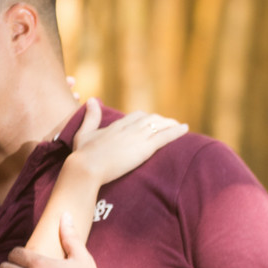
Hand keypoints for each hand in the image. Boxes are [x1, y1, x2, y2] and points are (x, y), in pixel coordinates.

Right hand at [68, 97, 186, 184]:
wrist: (86, 167)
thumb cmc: (82, 155)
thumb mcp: (84, 133)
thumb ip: (90, 117)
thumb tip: (92, 99)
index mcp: (116, 126)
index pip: (135, 117)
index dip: (144, 119)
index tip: (150, 121)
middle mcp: (129, 128)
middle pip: (149, 119)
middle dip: (160, 121)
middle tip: (168, 124)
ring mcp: (137, 136)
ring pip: (159, 125)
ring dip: (170, 124)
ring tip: (179, 126)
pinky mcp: (145, 148)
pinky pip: (165, 136)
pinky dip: (176, 131)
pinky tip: (185, 129)